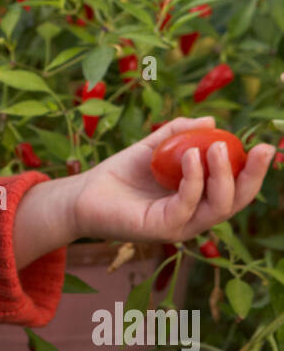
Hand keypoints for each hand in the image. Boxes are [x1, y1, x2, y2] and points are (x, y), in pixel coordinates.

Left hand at [71, 115, 276, 245]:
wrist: (84, 193)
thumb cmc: (122, 173)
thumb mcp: (154, 146)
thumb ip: (180, 133)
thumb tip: (211, 122)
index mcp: (199, 198)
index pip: (236, 189)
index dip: (254, 171)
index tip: (266, 146)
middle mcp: (195, 216)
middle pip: (236, 201)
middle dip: (253, 176)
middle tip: (261, 149)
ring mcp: (180, 225)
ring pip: (217, 206)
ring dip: (223, 175)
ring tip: (218, 147)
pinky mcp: (161, 229)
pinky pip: (186, 205)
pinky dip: (193, 180)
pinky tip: (190, 156)